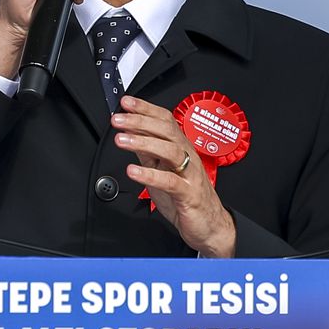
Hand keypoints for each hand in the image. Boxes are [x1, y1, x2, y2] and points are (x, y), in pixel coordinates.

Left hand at [111, 95, 235, 257]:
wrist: (209, 225)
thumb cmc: (186, 196)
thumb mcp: (161, 170)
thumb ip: (147, 152)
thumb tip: (130, 133)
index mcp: (181, 148)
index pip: (165, 120)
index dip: (146, 109)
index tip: (126, 103)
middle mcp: (187, 156)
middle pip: (167, 131)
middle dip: (141, 122)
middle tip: (119, 120)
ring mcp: (190, 174)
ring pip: (170, 151)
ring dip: (144, 143)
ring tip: (122, 141)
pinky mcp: (189, 194)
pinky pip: (170, 181)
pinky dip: (150, 174)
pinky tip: (133, 171)